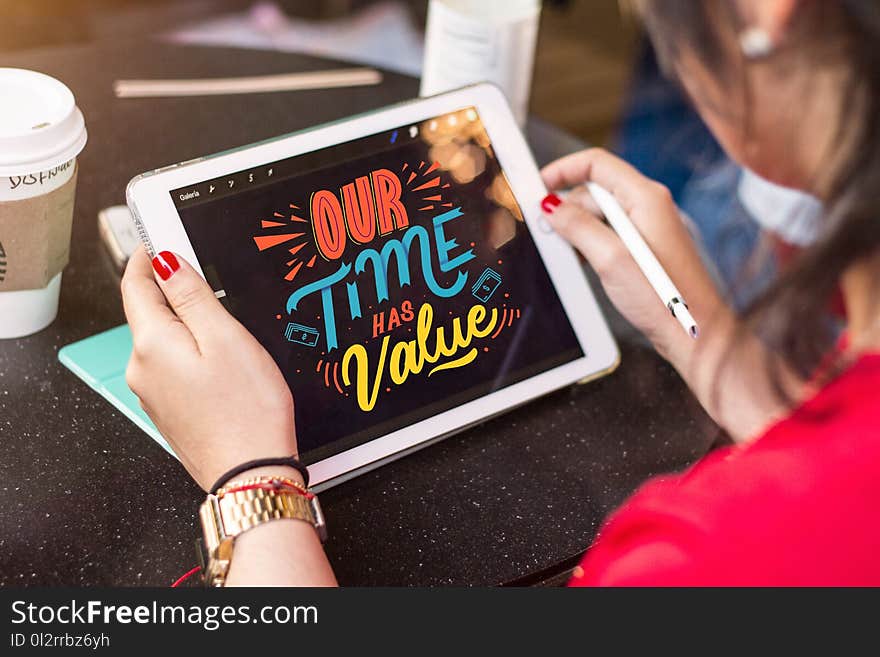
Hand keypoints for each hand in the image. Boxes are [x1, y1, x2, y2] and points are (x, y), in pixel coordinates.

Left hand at [121, 247, 296, 490]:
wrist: (251, 472)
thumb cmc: (247, 410)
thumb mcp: (225, 338)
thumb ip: (191, 295)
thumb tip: (166, 260)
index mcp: (151, 344)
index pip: (135, 285)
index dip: (146, 256)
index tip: (160, 236)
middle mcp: (143, 369)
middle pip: (147, 312)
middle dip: (168, 288)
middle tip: (200, 269)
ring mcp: (154, 393)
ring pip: (161, 340)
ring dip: (181, 320)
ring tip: (218, 315)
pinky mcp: (170, 409)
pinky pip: (172, 366)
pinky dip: (188, 350)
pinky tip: (217, 357)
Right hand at [540, 148, 732, 366]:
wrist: (694, 332)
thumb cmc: (663, 300)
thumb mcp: (610, 259)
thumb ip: (578, 227)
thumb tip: (550, 206)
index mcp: (646, 198)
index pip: (596, 164)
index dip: (562, 170)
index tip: (537, 187)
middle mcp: (649, 205)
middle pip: (594, 189)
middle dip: (567, 207)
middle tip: (545, 232)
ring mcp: (647, 226)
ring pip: (598, 213)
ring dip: (577, 228)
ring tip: (566, 253)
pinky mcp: (644, 247)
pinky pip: (608, 232)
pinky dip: (590, 242)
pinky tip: (583, 262)